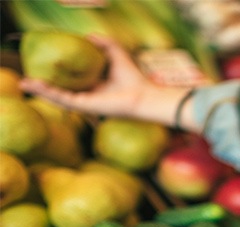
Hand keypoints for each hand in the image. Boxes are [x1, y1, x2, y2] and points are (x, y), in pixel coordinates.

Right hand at [19, 35, 193, 128]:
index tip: (42, 64)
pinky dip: (49, 93)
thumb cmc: (133, 76)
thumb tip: (88, 36)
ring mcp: (84, 102)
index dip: (55, 73)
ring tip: (25, 83)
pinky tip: (37, 86)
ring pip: (57, 96)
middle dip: (42, 85)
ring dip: (40, 90)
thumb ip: (104, 43)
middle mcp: (87, 94)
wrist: (142, 94)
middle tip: (27, 77)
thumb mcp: (116, 53)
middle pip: (60, 89)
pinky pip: (63, 99)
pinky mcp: (85, 106)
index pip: (70, 79)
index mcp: (93, 84)